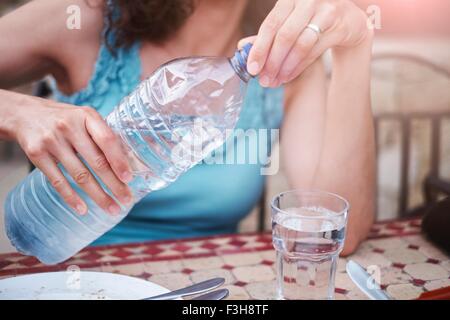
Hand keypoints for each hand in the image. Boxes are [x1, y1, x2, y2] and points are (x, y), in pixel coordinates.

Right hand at [12, 96, 132, 214]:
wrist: (24, 114)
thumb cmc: (64, 119)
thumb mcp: (84, 118)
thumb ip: (102, 135)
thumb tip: (128, 163)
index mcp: (86, 116)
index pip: (107, 140)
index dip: (119, 161)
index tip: (129, 179)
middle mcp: (69, 127)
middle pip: (96, 162)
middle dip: (114, 184)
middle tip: (126, 200)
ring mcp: (51, 141)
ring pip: (79, 175)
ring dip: (98, 195)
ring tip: (111, 208)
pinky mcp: (36, 154)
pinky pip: (57, 181)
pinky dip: (71, 197)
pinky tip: (83, 209)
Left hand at [239, 0, 372, 86]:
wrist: (348, 20)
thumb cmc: (311, 21)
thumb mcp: (288, 23)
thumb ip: (267, 35)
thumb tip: (242, 47)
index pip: (270, 24)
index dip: (259, 48)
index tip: (252, 69)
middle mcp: (308, 0)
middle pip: (285, 36)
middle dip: (272, 62)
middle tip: (264, 80)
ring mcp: (326, 11)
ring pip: (301, 45)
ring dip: (286, 67)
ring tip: (276, 81)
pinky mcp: (340, 25)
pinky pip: (315, 51)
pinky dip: (299, 66)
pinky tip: (289, 76)